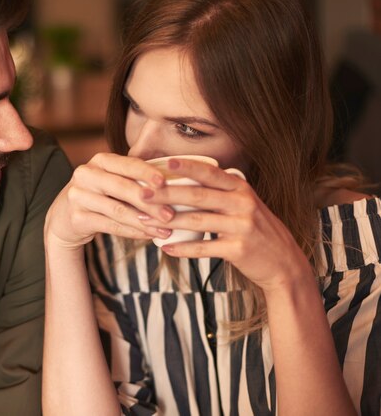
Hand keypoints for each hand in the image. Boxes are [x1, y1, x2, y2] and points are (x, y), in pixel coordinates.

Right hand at [44, 153, 174, 249]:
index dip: (146, 173)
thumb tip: (175, 184)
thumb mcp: (112, 180)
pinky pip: (111, 226)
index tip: (165, 182)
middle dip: (149, 202)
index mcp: (99, 160)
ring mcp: (78, 196)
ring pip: (117, 210)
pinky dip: (132, 231)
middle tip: (171, 214)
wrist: (63, 216)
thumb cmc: (100, 195)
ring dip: (144, 221)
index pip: (126, 164)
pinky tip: (148, 235)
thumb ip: (135, 178)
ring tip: (165, 229)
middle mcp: (86, 174)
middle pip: (122, 187)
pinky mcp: (77, 218)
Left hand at [142, 158, 312, 291]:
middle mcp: (243, 203)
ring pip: (198, 220)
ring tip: (145, 221)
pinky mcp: (239, 249)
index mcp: (241, 188)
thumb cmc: (255, 230)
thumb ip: (220, 193)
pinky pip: (204, 248)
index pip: (210, 173)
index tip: (164, 163)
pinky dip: (183, 249)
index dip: (187, 166)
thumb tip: (184, 182)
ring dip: (168, 221)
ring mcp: (242, 226)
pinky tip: (166, 248)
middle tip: (142, 193)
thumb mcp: (243, 204)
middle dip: (166, 193)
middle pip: (198, 195)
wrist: (283, 263)